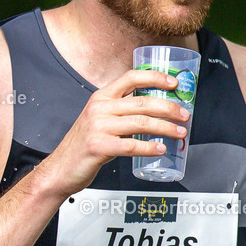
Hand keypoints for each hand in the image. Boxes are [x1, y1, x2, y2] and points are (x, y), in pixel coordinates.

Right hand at [40, 68, 190, 197]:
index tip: (174, 83)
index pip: (131, 77)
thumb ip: (121, 112)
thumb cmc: (85, 144)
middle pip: (142, 102)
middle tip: (184, 115)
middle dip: (169, 107)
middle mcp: (99, 107)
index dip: (155, 77)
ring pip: (140, 123)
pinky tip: (160, 149)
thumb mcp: (100, 120)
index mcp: (101, 96)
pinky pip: (131, 146)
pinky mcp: (99, 146)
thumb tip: (155, 111)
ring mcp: (98, 126)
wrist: (61, 168)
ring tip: (180, 133)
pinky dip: (149, 147)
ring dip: (165, 128)